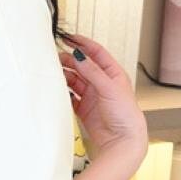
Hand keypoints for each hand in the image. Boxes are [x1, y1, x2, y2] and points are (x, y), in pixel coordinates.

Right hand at [57, 34, 146, 157]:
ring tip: (54, 73)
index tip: (69, 38)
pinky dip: (64, 93)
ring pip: (75, 80)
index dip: (83, 43)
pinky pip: (70, 97)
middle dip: (69, 60)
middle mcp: (102, 83)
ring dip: (65, 76)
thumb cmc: (126, 115)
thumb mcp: (109, 88)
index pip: (96, 53)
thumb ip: (92, 71)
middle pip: (82, 66)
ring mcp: (92, 96)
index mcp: (113, 74)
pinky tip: (58, 90)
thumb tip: (80, 55)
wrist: (123, 141)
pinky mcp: (84, 109)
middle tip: (55, 58)